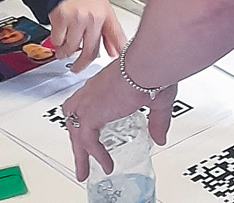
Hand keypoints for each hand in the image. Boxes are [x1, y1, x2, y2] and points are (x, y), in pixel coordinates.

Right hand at [48, 0, 125, 73]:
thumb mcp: (103, 10)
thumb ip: (109, 34)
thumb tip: (114, 53)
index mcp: (106, 15)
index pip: (116, 38)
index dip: (118, 53)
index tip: (119, 69)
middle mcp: (93, 18)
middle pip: (89, 52)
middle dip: (81, 64)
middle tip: (77, 67)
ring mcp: (76, 19)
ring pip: (71, 49)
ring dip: (66, 52)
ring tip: (66, 45)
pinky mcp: (60, 19)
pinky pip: (57, 41)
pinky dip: (57, 41)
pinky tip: (61, 34)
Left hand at [62, 60, 176, 179]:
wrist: (147, 64)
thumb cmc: (152, 72)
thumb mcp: (155, 100)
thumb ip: (156, 121)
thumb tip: (160, 137)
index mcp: (106, 83)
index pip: (87, 99)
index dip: (87, 114)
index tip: (92, 125)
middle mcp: (94, 91)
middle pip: (73, 114)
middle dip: (76, 135)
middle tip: (80, 153)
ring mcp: (89, 102)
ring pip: (75, 130)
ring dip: (79, 151)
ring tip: (83, 170)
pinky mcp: (91, 113)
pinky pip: (87, 141)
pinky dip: (96, 155)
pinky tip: (106, 165)